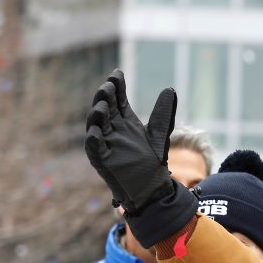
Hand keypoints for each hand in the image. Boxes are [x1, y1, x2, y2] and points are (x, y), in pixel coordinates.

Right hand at [86, 70, 194, 246]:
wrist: (153, 189)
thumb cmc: (152, 162)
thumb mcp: (159, 134)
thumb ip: (162, 114)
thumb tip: (170, 89)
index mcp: (124, 122)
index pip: (117, 100)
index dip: (116, 87)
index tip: (118, 73)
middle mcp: (112, 131)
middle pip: (105, 109)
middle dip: (106, 97)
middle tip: (109, 85)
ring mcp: (106, 145)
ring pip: (96, 126)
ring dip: (97, 115)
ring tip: (103, 104)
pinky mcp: (102, 161)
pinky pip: (94, 149)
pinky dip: (93, 140)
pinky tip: (95, 132)